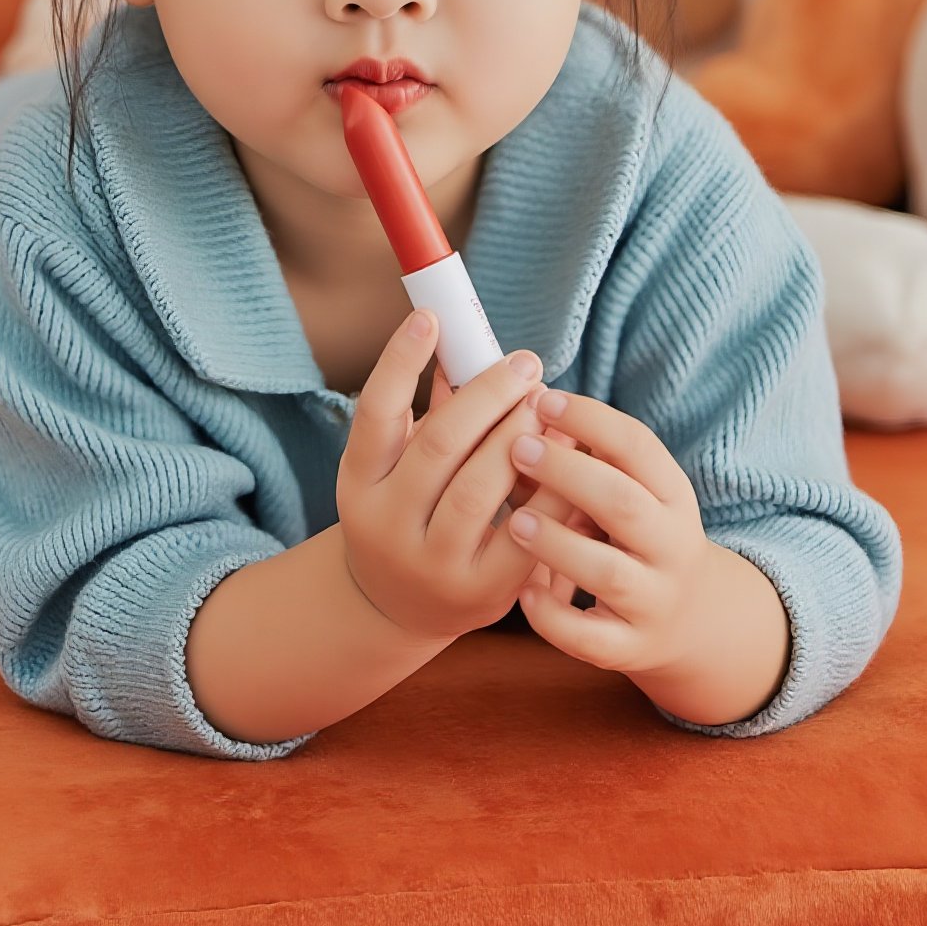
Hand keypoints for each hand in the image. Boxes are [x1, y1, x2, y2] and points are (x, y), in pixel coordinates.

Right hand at [335, 312, 580, 640]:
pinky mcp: (480, 592)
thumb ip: (431, 410)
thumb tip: (468, 342)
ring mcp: (430, 563)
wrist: (399, 608)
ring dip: (518, 436)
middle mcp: (385, 524)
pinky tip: (567, 456)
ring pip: (478, 489)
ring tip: (547, 403)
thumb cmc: (409, 511)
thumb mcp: (399, 466)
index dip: (400, 361)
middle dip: (487, 396)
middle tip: (526, 363)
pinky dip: (549, 490)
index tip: (432, 317)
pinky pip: (524, 533)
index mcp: (359, 483)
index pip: (375, 412)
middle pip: (439, 446)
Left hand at [503, 390, 714, 674]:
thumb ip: (582, 460)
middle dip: (569, 473)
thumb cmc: (636, 537)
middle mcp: (672, 547)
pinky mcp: (632, 647)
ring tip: (515, 520)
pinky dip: (554, 618)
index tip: (544, 399)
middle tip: (518, 448)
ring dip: (558, 544)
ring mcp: (654, 601)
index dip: (592, 420)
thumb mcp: (628, 492)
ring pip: (608, 573)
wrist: (690, 619)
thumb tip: (516, 410)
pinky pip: (591, 639)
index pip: (639, 447)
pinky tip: (523, 592)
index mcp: (673, 495)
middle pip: (624, 504)